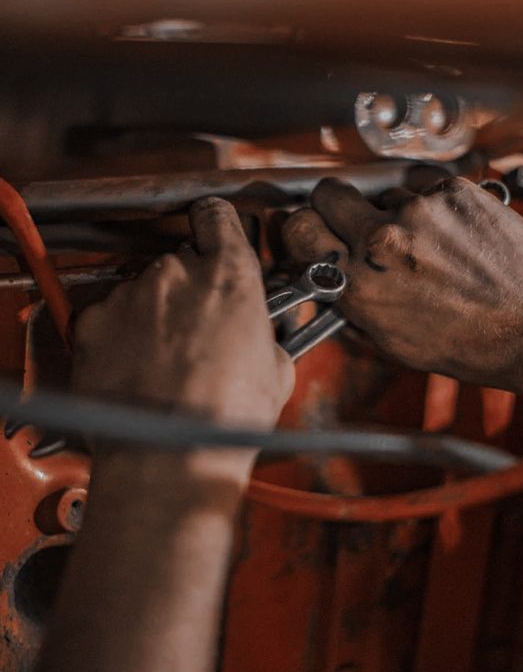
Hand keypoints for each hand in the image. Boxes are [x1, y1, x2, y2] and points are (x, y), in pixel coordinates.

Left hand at [73, 197, 293, 428]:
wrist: (170, 455)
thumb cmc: (226, 417)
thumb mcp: (277, 371)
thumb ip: (266, 333)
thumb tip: (260, 334)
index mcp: (229, 276)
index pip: (217, 216)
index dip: (217, 226)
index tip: (215, 236)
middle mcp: (176, 274)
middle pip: (181, 262)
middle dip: (191, 290)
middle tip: (201, 329)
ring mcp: (131, 296)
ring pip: (146, 291)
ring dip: (157, 314)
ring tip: (168, 360)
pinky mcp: (95, 323)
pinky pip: (112, 316)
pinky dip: (123, 334)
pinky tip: (139, 369)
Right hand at [282, 177, 522, 389]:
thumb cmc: (471, 344)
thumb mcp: (393, 342)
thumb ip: (352, 303)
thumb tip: (327, 278)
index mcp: (360, 284)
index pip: (297, 229)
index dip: (302, 230)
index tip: (312, 232)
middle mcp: (383, 241)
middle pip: (328, 193)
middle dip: (336, 207)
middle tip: (355, 222)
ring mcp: (420, 210)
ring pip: (382, 192)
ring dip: (393, 212)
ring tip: (427, 243)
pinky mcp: (454, 191)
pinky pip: (423, 186)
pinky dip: (431, 204)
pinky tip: (453, 233)